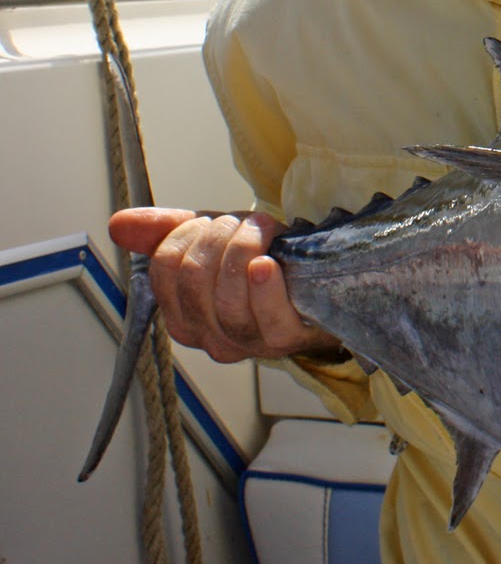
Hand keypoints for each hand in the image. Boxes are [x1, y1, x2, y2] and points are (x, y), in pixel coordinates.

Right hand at [108, 207, 340, 362]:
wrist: (320, 280)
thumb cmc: (260, 261)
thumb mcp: (212, 240)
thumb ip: (166, 232)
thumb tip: (117, 224)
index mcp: (183, 316)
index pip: (164, 268)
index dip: (187, 233)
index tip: (213, 221)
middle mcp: (208, 336)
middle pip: (195, 278)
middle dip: (218, 236)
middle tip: (243, 223)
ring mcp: (246, 342)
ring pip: (226, 297)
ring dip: (245, 249)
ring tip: (263, 232)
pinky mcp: (284, 339)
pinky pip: (265, 317)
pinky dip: (264, 288)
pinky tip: (267, 265)